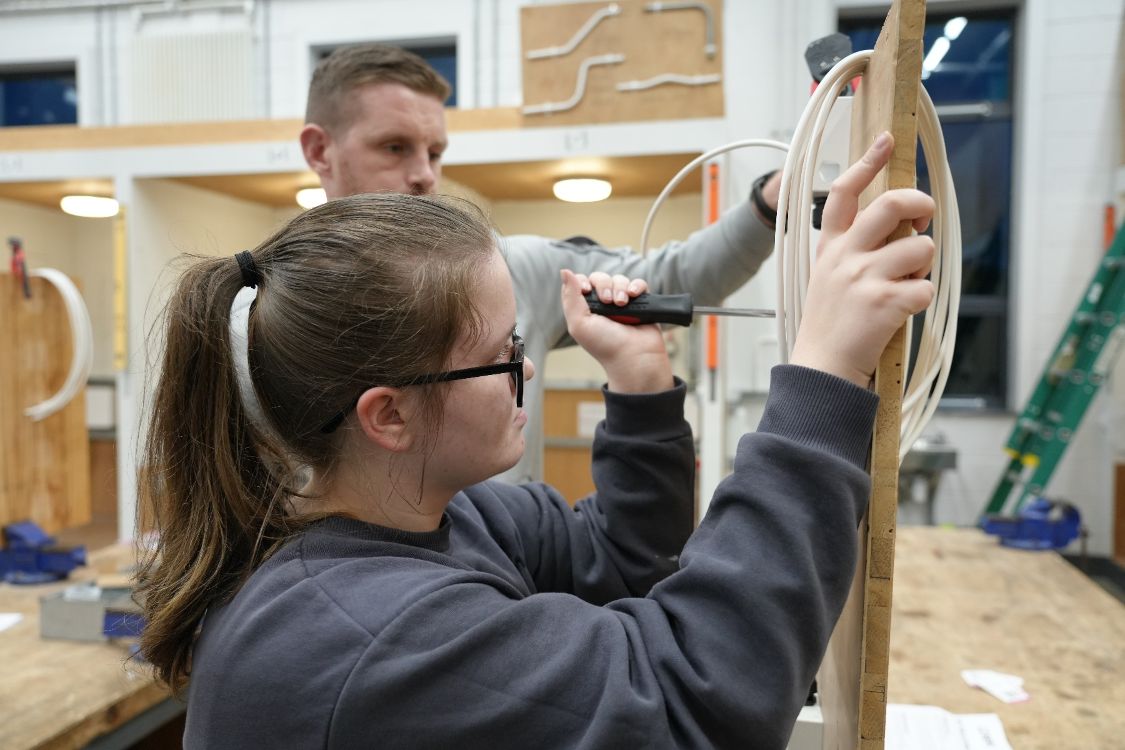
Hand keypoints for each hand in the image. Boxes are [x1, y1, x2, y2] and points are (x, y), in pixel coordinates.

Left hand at [560, 270, 673, 393]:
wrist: (634, 357)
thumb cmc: (605, 345)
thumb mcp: (579, 324)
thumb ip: (570, 297)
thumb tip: (564, 271)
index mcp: (586, 309)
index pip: (581, 282)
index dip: (583, 282)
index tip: (587, 290)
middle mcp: (603, 305)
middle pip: (600, 277)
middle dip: (603, 285)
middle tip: (608, 302)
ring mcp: (622, 303)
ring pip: (620, 279)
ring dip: (620, 288)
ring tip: (622, 304)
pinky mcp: (641, 303)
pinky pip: (639, 284)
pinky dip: (636, 286)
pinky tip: (633, 295)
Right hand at [789, 132, 935, 386]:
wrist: (821, 367)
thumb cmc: (831, 324)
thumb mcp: (828, 277)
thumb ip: (854, 248)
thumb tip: (900, 223)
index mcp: (830, 247)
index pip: (843, 192)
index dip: (867, 162)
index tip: (885, 140)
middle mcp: (845, 257)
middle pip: (890, 204)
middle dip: (919, 204)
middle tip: (924, 218)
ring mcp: (863, 278)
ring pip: (919, 247)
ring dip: (923, 266)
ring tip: (905, 285)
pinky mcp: (883, 302)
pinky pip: (925, 286)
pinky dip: (922, 299)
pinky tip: (903, 311)